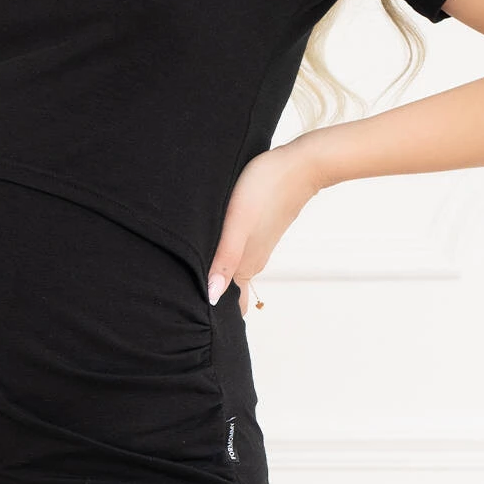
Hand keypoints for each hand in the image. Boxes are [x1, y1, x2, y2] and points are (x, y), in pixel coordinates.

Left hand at [207, 136, 323, 315]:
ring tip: (190, 280)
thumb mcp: (237, 223)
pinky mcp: (257, 230)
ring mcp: (256, 245)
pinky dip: (224, 261)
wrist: (299, 165)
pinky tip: (210, 252)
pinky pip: (238, 254)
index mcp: (246, 264)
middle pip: (233, 292)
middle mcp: (252, 260)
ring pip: (235, 272)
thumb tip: (211, 296)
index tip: (193, 318)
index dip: (216, 314)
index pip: (233, 304)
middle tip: (184, 304)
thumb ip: (225, 259)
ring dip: (218, 278)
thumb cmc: (265, 188)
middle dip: (212, 299)